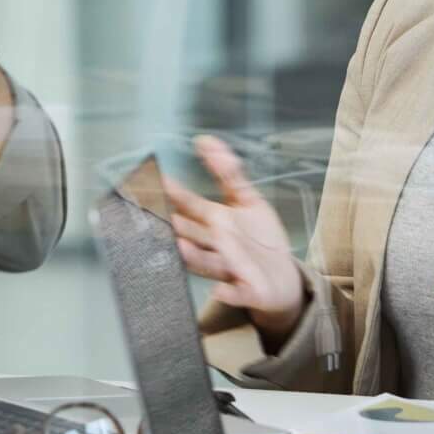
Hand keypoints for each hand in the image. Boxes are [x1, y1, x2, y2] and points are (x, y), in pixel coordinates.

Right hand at [168, 136, 307, 341]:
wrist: (282, 278)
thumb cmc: (259, 239)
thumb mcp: (248, 199)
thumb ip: (228, 172)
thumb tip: (205, 140)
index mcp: (214, 222)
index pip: (188, 204)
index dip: (171, 193)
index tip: (152, 181)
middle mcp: (216, 245)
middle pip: (191, 233)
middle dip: (174, 225)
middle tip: (158, 215)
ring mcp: (229, 267)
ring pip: (206, 262)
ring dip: (193, 256)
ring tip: (181, 246)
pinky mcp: (246, 289)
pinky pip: (236, 292)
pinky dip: (228, 292)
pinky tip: (220, 290)